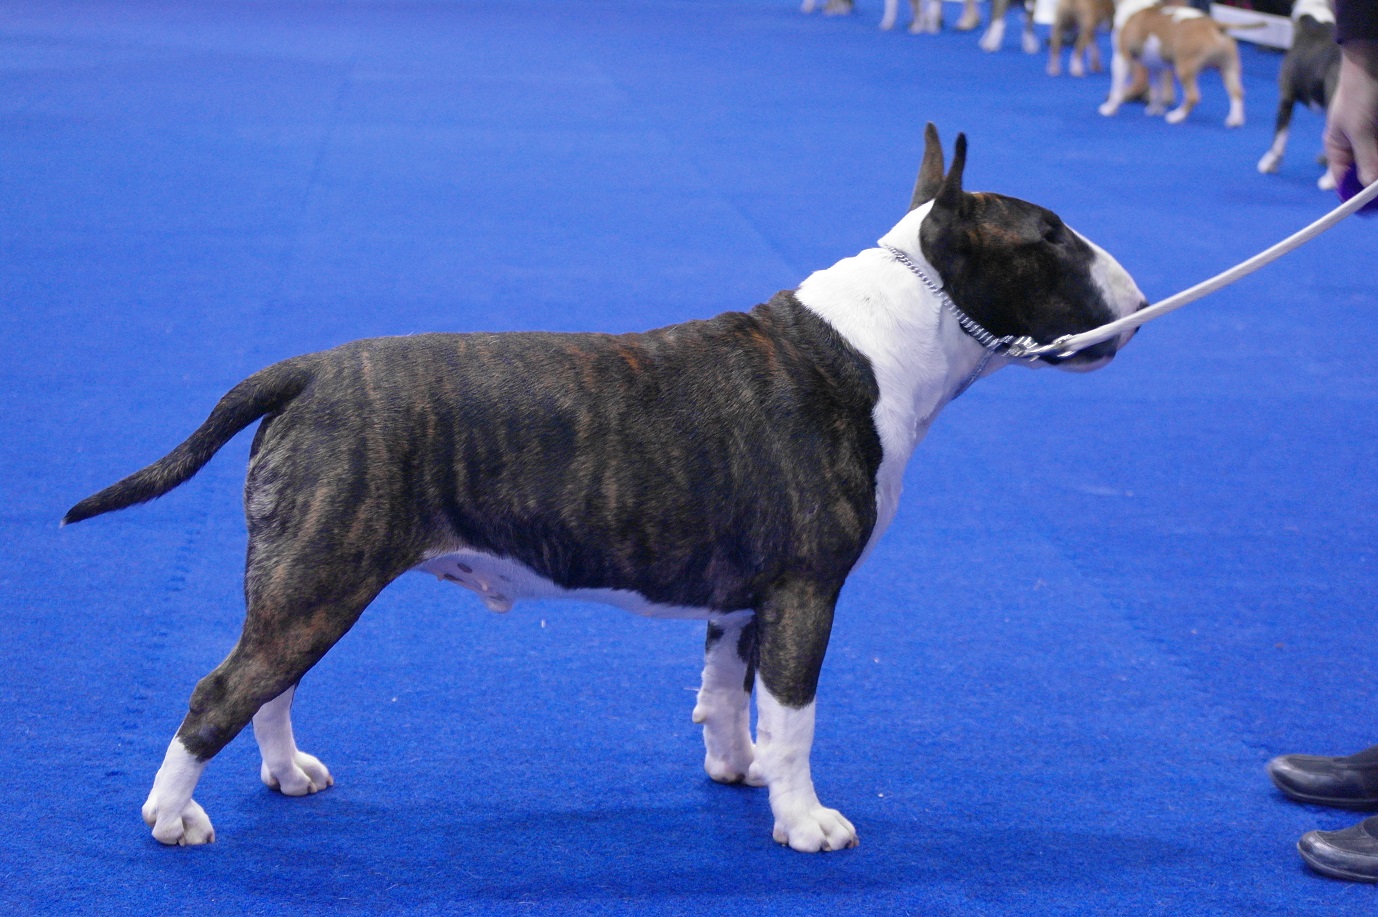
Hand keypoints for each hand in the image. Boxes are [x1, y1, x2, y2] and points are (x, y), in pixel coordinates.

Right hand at [1326, 41, 1377, 188]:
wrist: (1376, 59)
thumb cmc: (1360, 92)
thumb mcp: (1360, 129)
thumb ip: (1367, 159)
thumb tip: (1370, 189)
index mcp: (1339, 149)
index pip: (1345, 182)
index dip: (1357, 196)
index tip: (1372, 206)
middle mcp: (1358, 146)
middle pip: (1368, 174)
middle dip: (1375, 181)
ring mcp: (1374, 138)